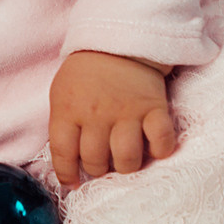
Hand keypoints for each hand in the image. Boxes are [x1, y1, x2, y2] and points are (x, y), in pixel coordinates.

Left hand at [48, 50, 178, 185]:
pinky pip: (161, 141)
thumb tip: (67, 166)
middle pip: (96, 161)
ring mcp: (128, 112)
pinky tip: (152, 147)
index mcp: (69, 110)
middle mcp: (97, 114)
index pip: (63, 154)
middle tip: (102, 161)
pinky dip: (159, 150)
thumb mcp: (61, 94)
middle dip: (98, 169)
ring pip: (127, 159)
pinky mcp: (155, 108)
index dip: (66, 174)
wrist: (120, 42)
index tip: (73, 182)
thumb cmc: (86, 73)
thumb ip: (62, 126)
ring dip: (125, 165)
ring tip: (124, 158)